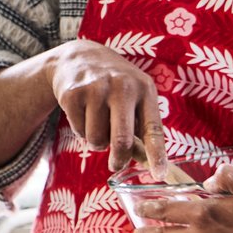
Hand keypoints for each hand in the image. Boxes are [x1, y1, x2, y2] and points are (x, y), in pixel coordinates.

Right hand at [45, 41, 166, 172]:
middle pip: (121, 140)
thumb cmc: (114, 84)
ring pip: (97, 140)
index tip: (159, 175)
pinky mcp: (72, 95)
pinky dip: (81, 130)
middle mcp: (122, 87)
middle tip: (116, 165)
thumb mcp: (134, 95)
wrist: (79, 57)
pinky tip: (84, 112)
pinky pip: (79, 132)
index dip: (157, 155)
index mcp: (144, 89)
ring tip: (97, 122)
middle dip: (119, 160)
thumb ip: (141, 125)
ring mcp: (95, 89)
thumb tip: (149, 163)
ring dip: (97, 140)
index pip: (153, 129)